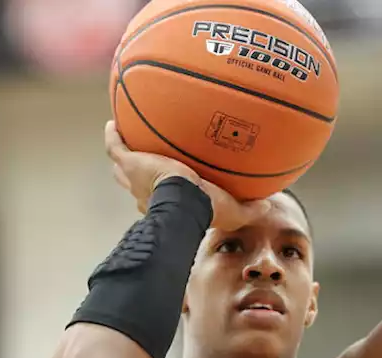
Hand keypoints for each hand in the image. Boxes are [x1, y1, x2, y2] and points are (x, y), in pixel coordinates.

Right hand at [105, 121, 270, 231]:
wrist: (183, 202)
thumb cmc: (205, 210)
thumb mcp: (233, 211)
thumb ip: (250, 208)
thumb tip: (269, 203)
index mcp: (165, 204)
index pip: (160, 199)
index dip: (161, 192)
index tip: (167, 182)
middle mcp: (145, 193)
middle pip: (133, 183)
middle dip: (135, 174)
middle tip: (141, 159)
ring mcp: (134, 177)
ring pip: (121, 166)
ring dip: (123, 153)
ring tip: (123, 137)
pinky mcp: (130, 162)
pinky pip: (115, 145)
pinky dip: (112, 134)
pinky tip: (113, 122)